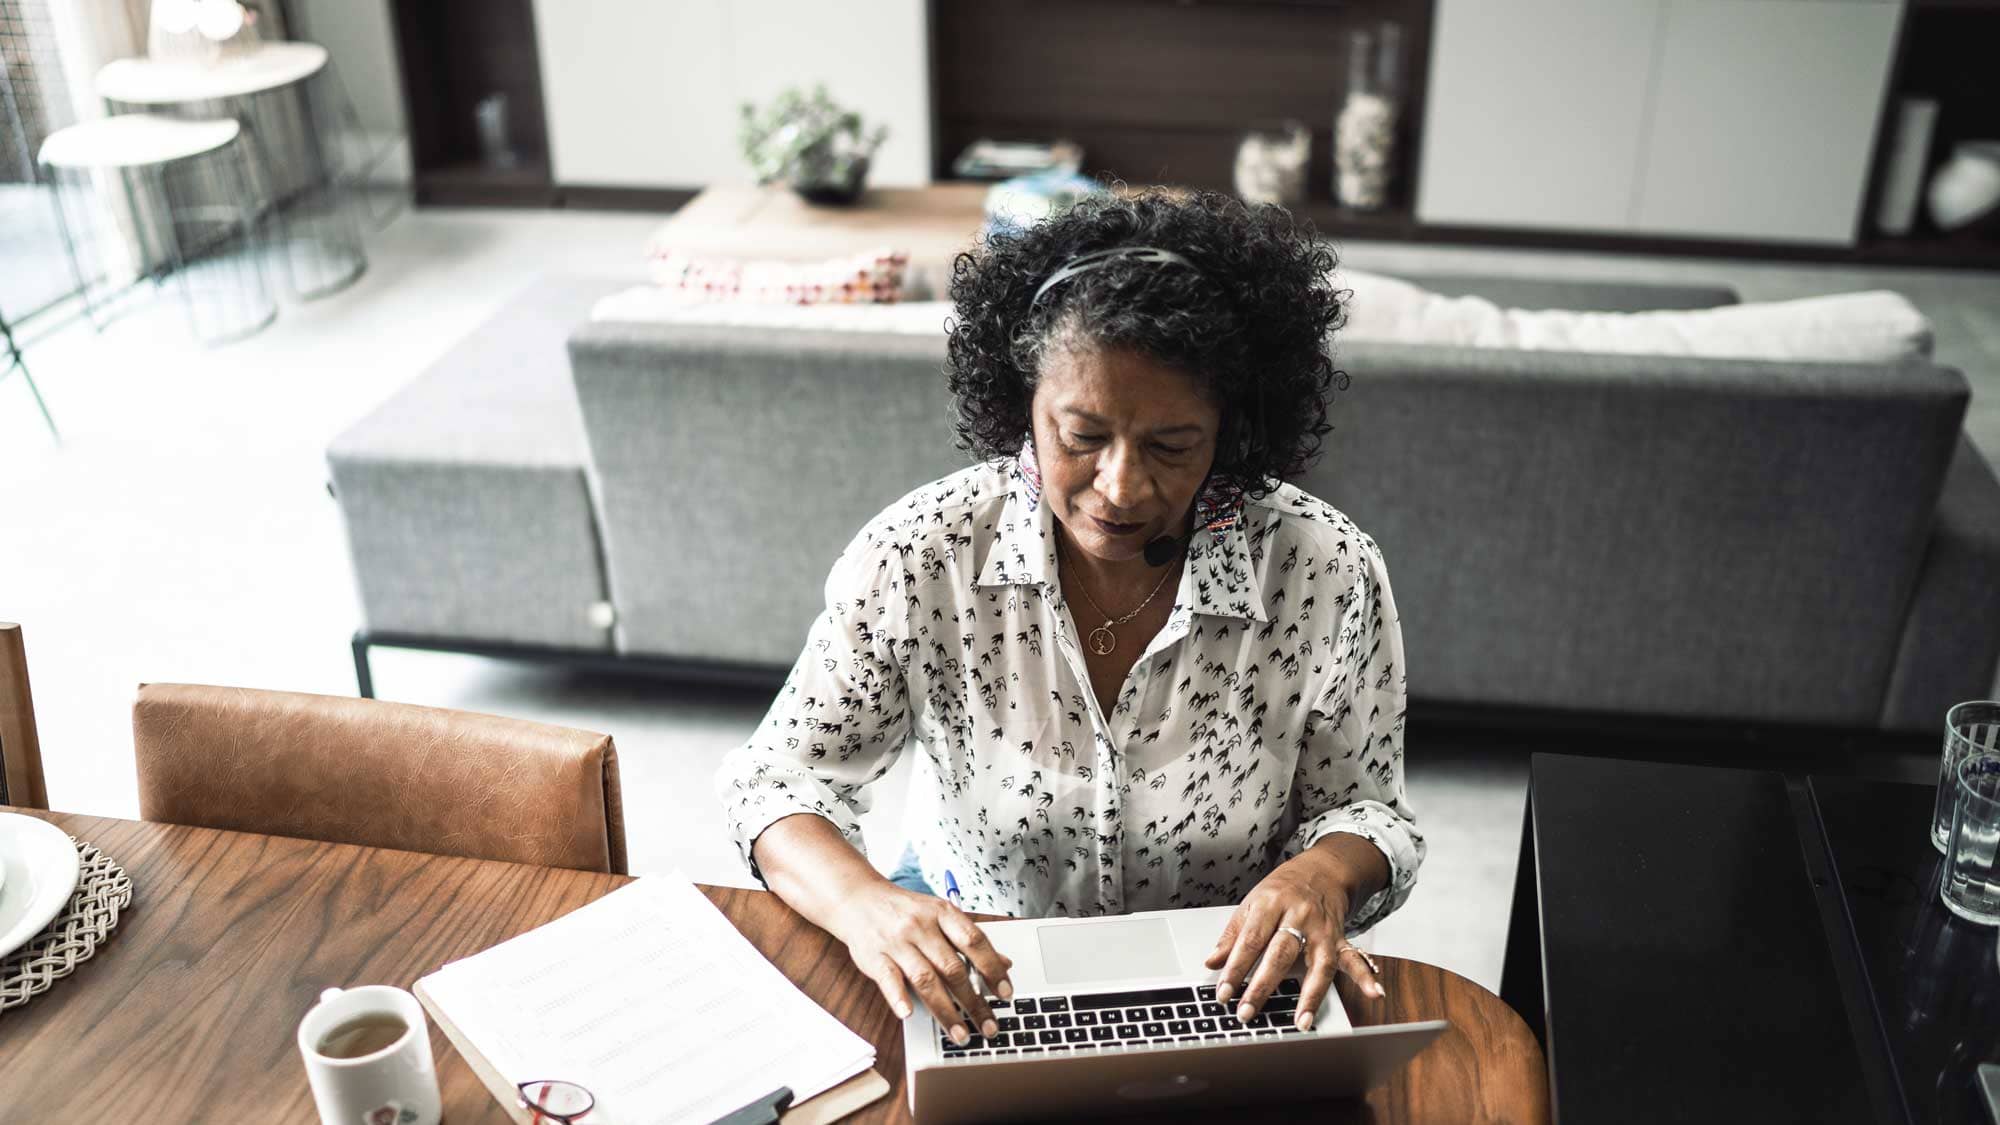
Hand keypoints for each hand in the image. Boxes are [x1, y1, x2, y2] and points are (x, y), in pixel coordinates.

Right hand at [827, 882, 1014, 1044]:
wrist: (859, 898)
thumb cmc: (905, 911)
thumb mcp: (940, 915)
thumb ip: (969, 939)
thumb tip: (1004, 963)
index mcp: (942, 912)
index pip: (974, 941)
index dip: (993, 968)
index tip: (1006, 994)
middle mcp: (920, 926)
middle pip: (952, 967)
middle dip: (974, 1002)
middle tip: (989, 1027)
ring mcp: (896, 942)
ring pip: (925, 979)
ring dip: (945, 1011)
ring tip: (961, 1034)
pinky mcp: (874, 957)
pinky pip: (888, 978)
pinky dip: (899, 997)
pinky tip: (909, 1013)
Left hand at [1202, 848, 1385, 1030]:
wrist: (1322, 870)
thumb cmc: (1283, 889)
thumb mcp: (1252, 903)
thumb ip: (1233, 935)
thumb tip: (1212, 963)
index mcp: (1271, 904)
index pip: (1251, 940)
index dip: (1235, 968)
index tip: (1223, 993)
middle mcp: (1299, 916)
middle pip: (1280, 954)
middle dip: (1262, 986)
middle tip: (1246, 1012)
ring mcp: (1323, 929)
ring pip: (1318, 963)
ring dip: (1310, 995)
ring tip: (1301, 1022)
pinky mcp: (1341, 938)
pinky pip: (1354, 958)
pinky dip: (1366, 976)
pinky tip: (1374, 992)